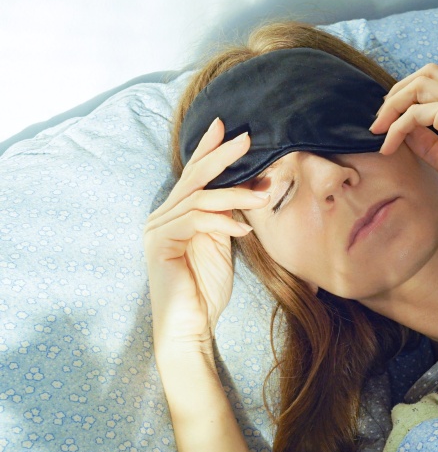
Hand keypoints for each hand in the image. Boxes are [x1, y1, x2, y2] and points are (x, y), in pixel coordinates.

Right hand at [143, 119, 270, 359]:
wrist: (189, 325)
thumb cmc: (206, 288)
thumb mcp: (225, 243)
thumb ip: (230, 215)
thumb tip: (256, 186)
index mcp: (177, 212)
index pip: (194, 173)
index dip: (208, 148)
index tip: (225, 126)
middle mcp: (162, 215)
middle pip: (194, 176)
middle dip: (221, 155)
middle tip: (245, 138)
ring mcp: (158, 227)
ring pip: (200, 197)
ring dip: (236, 195)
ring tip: (265, 197)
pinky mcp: (160, 242)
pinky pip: (196, 220)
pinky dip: (223, 222)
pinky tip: (244, 231)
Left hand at [369, 64, 437, 218]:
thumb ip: (430, 145)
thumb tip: (405, 134)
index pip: (435, 85)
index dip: (408, 98)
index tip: (390, 124)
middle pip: (424, 74)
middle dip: (396, 93)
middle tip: (380, 122)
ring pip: (416, 85)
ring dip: (392, 105)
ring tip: (379, 130)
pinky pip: (414, 113)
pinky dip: (396, 128)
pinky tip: (389, 147)